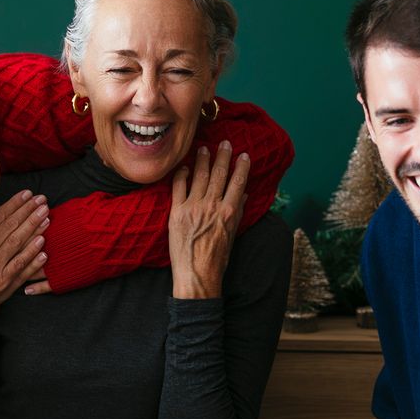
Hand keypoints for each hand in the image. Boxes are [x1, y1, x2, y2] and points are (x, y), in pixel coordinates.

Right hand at [0, 191, 49, 332]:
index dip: (14, 204)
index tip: (26, 194)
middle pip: (10, 227)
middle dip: (28, 211)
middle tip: (42, 199)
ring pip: (17, 243)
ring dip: (34, 228)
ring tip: (46, 215)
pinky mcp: (1, 283)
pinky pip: (20, 266)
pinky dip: (31, 255)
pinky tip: (43, 244)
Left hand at [168, 141, 249, 298]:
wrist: (197, 275)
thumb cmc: (217, 259)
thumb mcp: (233, 235)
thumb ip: (237, 212)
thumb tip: (242, 194)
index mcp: (229, 212)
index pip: (237, 182)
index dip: (241, 166)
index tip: (243, 154)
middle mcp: (212, 206)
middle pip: (219, 174)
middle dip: (223, 156)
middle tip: (225, 143)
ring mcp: (193, 208)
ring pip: (200, 177)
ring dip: (203, 161)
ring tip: (205, 148)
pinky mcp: (177, 212)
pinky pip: (178, 187)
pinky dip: (182, 175)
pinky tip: (185, 167)